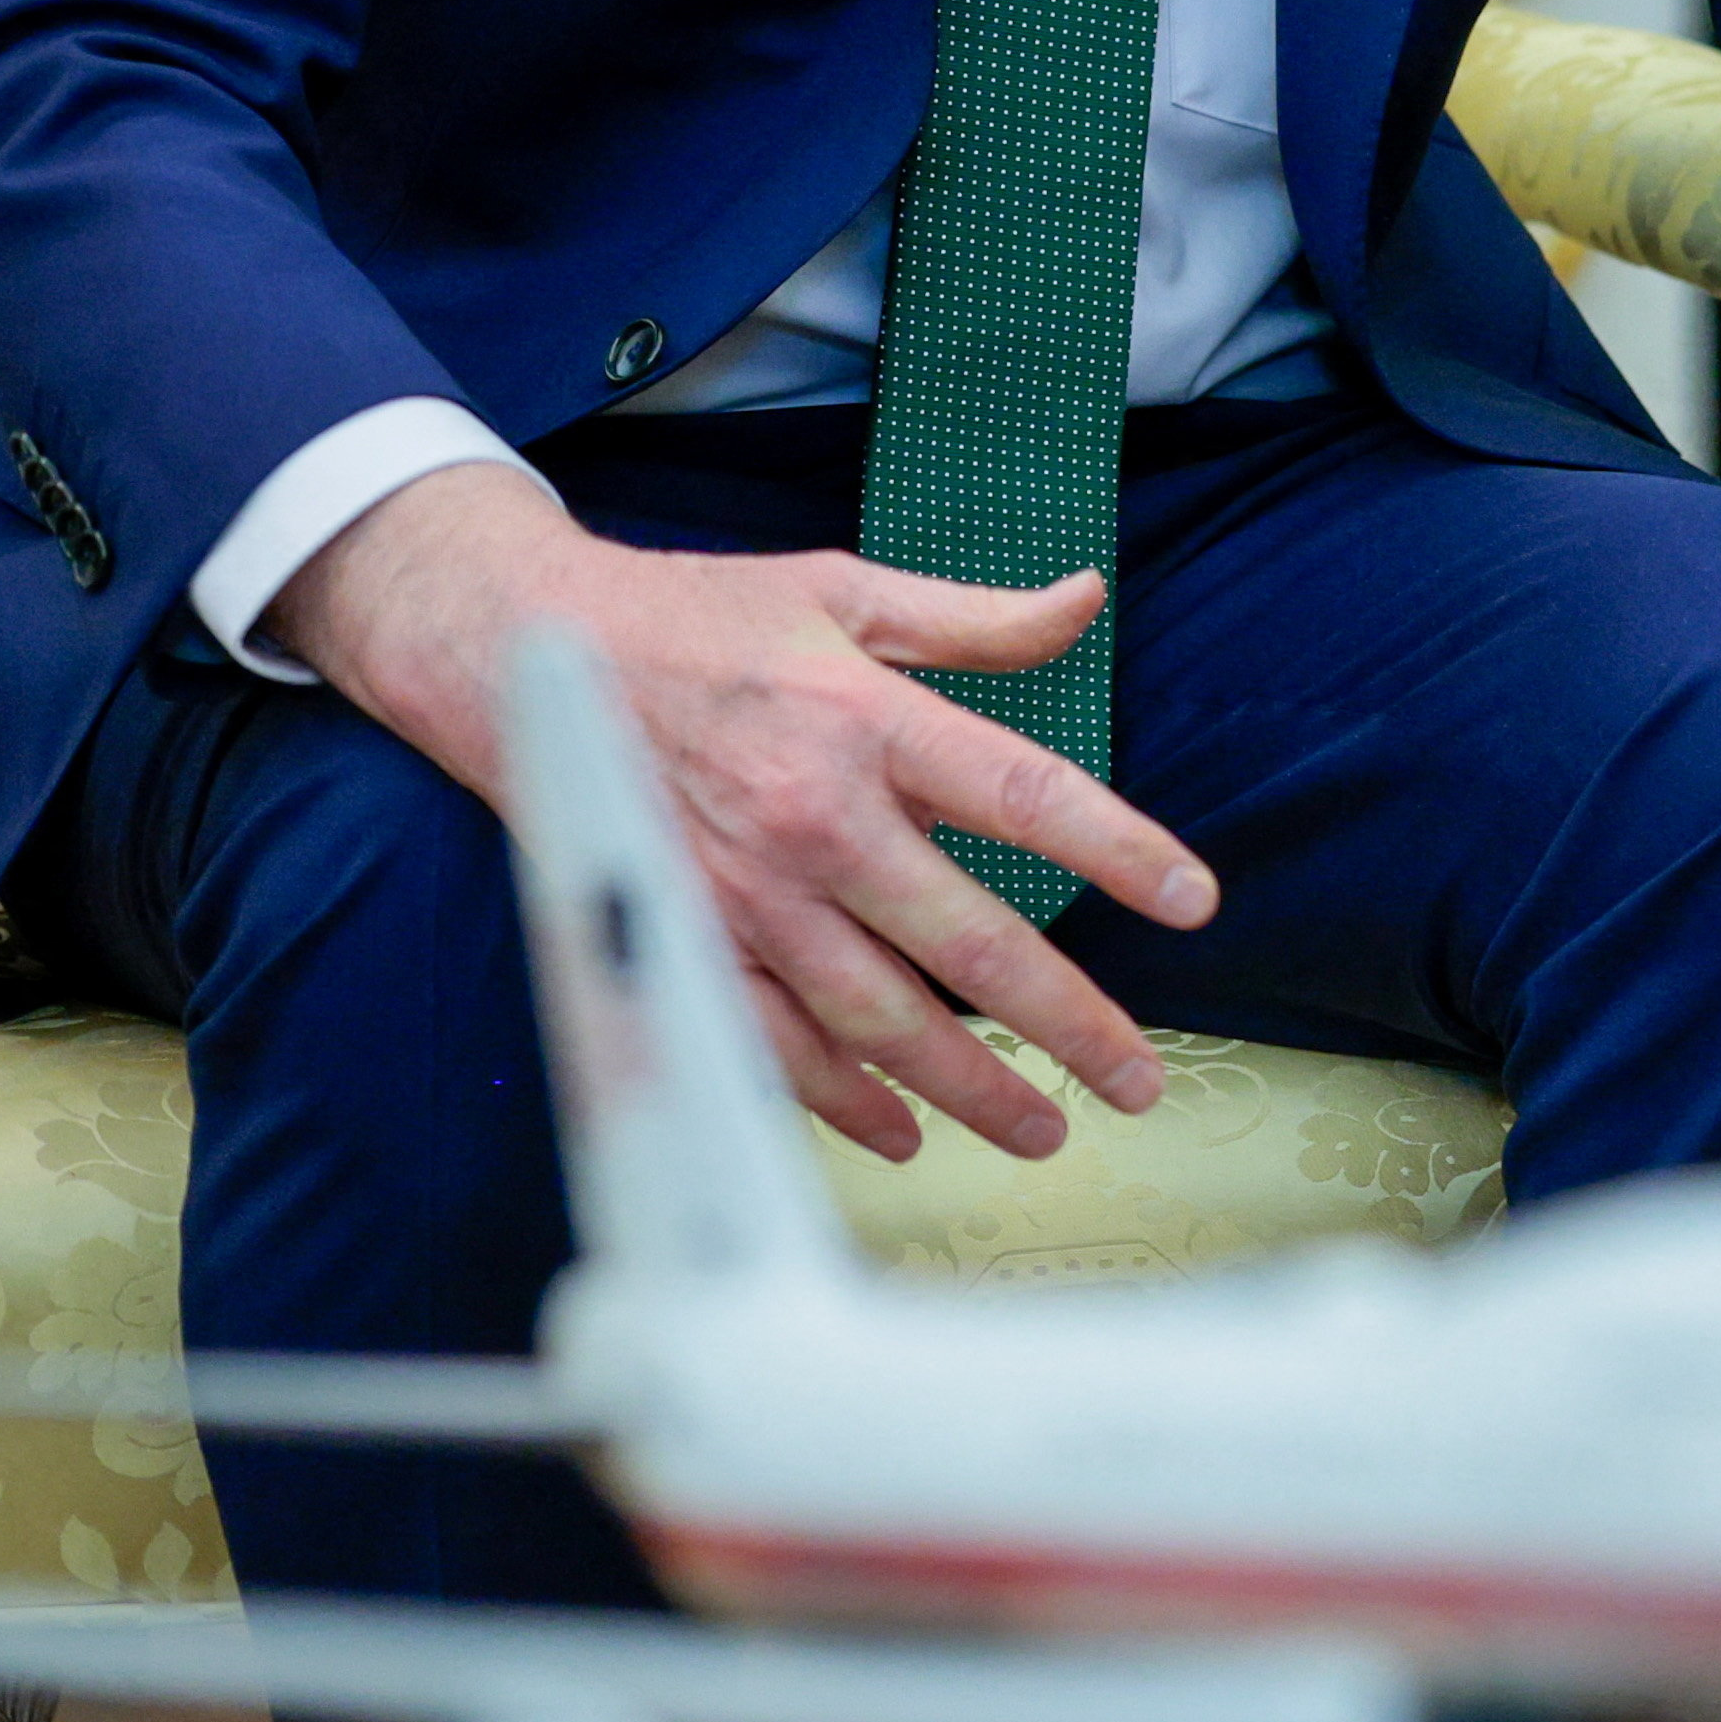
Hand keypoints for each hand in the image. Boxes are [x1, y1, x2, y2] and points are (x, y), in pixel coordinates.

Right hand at [269, 463, 1220, 1165]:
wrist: (525, 653)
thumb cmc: (701, 618)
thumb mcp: (844, 589)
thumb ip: (975, 618)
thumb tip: (1087, 599)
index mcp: (868, 721)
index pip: (1026, 794)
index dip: (1120, 848)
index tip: (1195, 902)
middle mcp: (814, 820)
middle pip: (967, 943)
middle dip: (1065, 1023)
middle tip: (1138, 1079)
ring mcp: (743, 895)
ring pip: (878, 1019)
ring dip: (966, 1087)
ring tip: (1044, 1128)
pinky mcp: (684, 942)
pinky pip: (772, 1043)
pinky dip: (838, 1101)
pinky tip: (901, 1132)